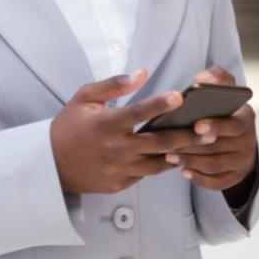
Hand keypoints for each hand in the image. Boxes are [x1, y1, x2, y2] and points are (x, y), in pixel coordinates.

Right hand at [49, 69, 208, 193]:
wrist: (50, 165)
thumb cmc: (68, 127)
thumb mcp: (84, 98)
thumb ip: (114, 85)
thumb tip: (142, 74)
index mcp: (106, 124)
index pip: (138, 113)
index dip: (160, 104)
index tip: (180, 97)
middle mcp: (115, 148)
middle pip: (159, 143)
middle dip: (187, 136)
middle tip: (209, 129)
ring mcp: (119, 169)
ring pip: (158, 163)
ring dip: (180, 153)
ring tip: (201, 145)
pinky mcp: (120, 184)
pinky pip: (146, 174)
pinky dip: (160, 165)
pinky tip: (176, 156)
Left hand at [164, 64, 258, 197]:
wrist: (239, 137)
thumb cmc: (225, 110)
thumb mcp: (226, 90)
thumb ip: (217, 77)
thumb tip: (201, 77)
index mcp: (246, 117)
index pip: (235, 124)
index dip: (216, 126)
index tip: (196, 125)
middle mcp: (248, 140)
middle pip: (220, 147)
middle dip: (194, 146)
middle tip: (170, 144)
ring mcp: (243, 160)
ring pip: (215, 165)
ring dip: (192, 161)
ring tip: (170, 156)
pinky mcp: (235, 176)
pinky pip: (218, 182)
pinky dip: (201, 179)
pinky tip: (184, 171)